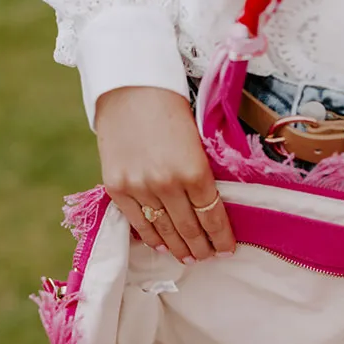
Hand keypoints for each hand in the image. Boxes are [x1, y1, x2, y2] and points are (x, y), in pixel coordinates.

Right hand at [95, 87, 235, 263]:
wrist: (129, 86)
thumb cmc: (170, 108)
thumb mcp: (197, 141)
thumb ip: (202, 176)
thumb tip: (209, 210)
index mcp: (194, 171)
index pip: (212, 218)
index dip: (221, 239)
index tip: (227, 250)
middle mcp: (167, 184)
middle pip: (189, 229)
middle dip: (201, 248)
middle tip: (207, 257)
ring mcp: (139, 188)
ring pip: (164, 231)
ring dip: (179, 248)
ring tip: (188, 257)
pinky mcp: (117, 188)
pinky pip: (138, 223)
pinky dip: (152, 238)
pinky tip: (162, 245)